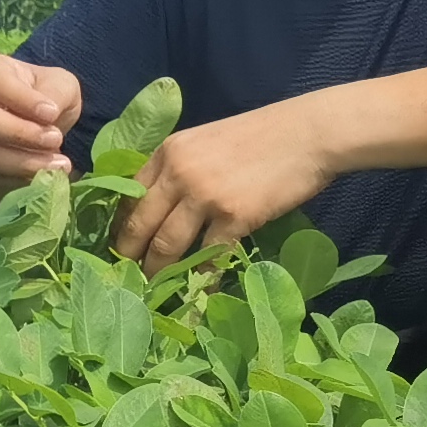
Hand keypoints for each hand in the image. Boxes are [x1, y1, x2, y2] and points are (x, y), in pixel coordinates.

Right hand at [0, 52, 80, 210]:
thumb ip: (55, 93)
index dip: (21, 99)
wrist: (25, 132)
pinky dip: (11, 180)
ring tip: (55, 166)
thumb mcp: (57, 85)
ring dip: (19, 162)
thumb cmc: (39, 99)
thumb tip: (47, 114)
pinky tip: (36, 177)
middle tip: (56, 141)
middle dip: (19, 134)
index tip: (52, 114)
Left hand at [111, 100, 337, 272]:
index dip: (120, 225)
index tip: (117, 246)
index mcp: (168, 152)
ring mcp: (205, 196)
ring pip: (167, 245)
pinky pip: (209, 257)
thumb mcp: (206, 142)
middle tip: (124, 277)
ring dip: (158, 271)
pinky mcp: (235, 216)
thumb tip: (163, 205)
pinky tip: (198, 293)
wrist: (308, 133)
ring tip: (153, 288)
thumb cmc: (262, 135)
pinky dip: (202, 279)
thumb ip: (181, 168)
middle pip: (140, 224)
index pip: (128, 196)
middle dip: (128, 255)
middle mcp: (178, 173)